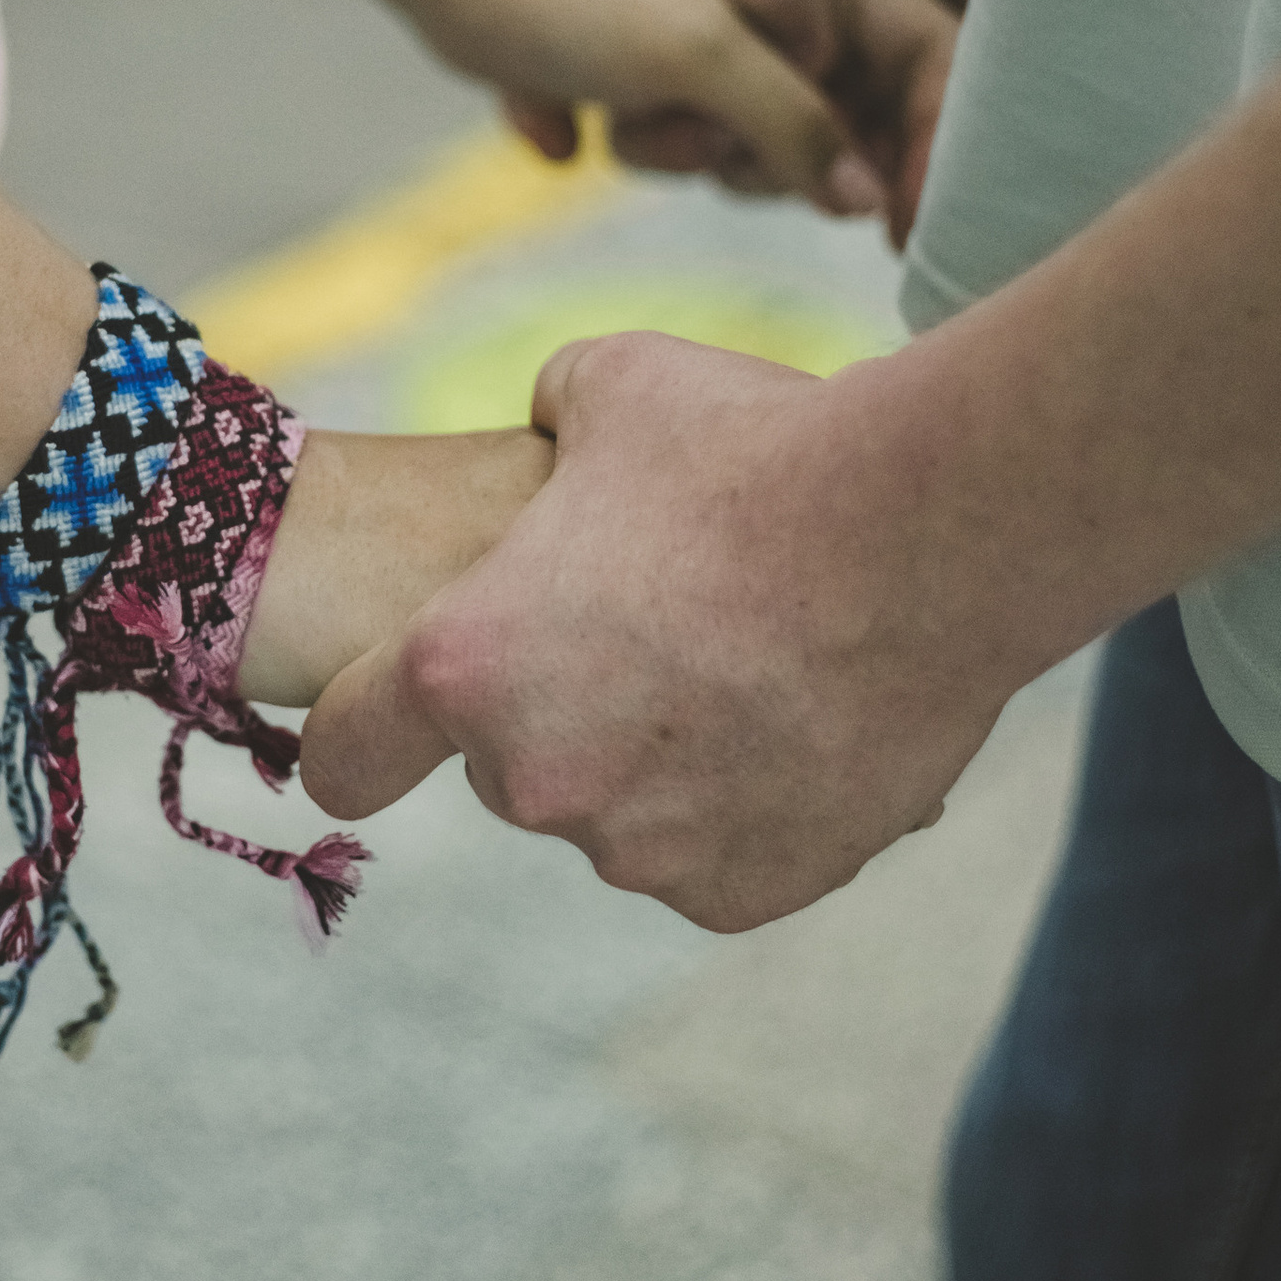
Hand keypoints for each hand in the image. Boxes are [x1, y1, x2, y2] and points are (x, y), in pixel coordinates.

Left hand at [298, 329, 1021, 929]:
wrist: (933, 536)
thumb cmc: (762, 448)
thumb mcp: (615, 389)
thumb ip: (548, 432)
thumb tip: (552, 444)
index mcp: (468, 664)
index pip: (348, 753)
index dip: (362, 732)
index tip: (385, 728)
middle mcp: (537, 778)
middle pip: (510, 767)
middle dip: (561, 710)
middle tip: (657, 625)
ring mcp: (643, 849)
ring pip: (619, 813)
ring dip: (658, 758)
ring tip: (753, 658)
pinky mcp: (742, 891)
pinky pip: (715, 855)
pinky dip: (747, 805)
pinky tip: (802, 715)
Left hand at [307, 0, 909, 207]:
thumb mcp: (703, 55)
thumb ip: (798, 125)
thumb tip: (868, 205)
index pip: (923, 57)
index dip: (918, 140)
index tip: (894, 223)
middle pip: (841, 117)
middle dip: (767, 152)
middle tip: (689, 130)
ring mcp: (726, 35)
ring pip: (761, 142)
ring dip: (691, 154)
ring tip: (623, 115)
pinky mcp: (665, 67)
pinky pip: (694, 140)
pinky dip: (651, 147)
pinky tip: (569, 128)